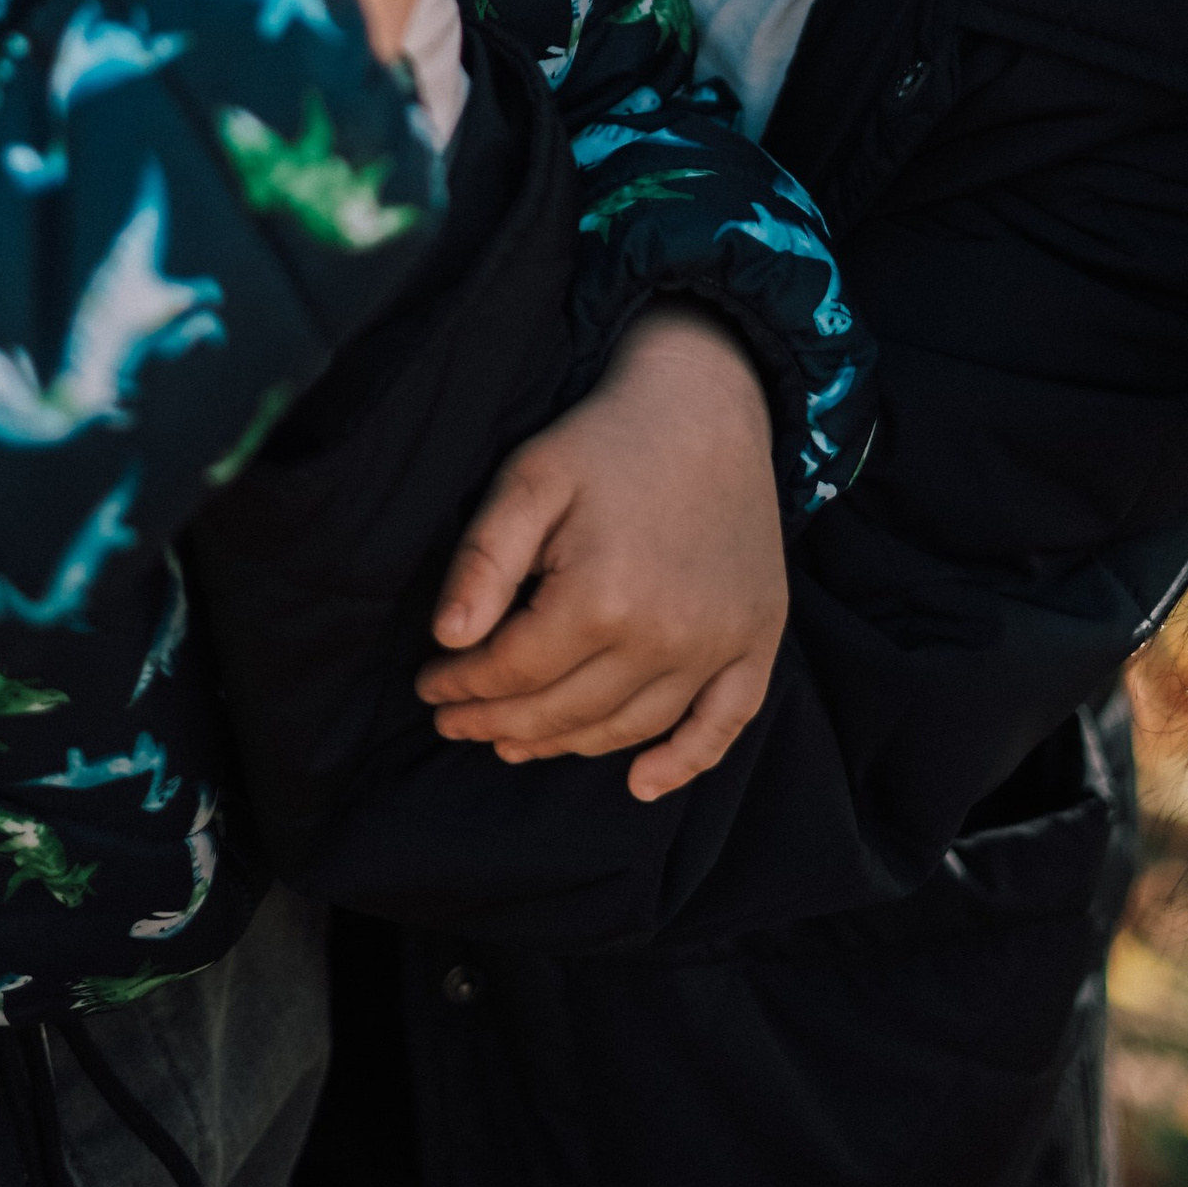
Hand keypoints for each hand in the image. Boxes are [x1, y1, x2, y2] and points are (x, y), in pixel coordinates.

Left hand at [416, 302, 787, 801]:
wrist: (707, 402)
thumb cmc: (606, 439)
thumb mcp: (530, 479)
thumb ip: (485, 560)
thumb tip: (450, 640)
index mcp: (603, 598)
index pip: (513, 673)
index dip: (462, 686)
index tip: (429, 685)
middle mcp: (666, 637)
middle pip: (564, 711)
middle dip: (498, 722)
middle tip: (456, 722)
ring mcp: (718, 645)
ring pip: (627, 728)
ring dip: (566, 744)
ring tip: (517, 739)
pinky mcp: (758, 639)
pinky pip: (723, 725)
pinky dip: (683, 763)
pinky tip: (641, 784)